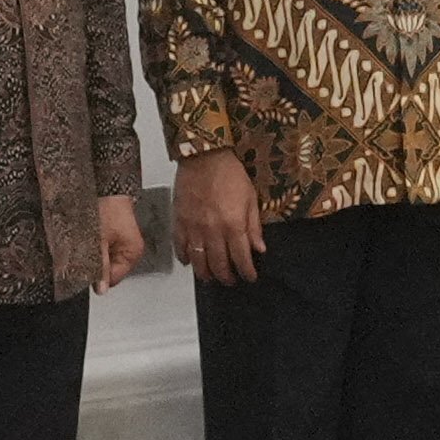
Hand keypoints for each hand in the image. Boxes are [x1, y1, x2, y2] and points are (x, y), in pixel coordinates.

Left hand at [93, 193, 149, 293]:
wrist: (104, 187)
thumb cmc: (105, 208)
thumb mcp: (98, 242)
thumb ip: (100, 266)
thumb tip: (101, 289)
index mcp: (132, 253)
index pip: (113, 279)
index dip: (97, 276)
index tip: (84, 268)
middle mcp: (130, 249)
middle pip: (109, 270)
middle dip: (95, 264)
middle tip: (85, 250)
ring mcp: (122, 242)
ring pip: (103, 259)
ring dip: (93, 254)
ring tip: (87, 240)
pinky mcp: (114, 235)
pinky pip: (102, 249)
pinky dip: (94, 246)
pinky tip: (89, 236)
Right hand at [172, 149, 263, 286]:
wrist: (203, 158)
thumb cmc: (229, 174)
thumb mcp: (251, 199)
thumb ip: (254, 226)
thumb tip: (259, 248)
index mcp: (233, 224)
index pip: (241, 258)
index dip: (247, 271)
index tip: (250, 277)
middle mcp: (213, 230)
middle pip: (219, 264)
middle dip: (226, 277)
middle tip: (230, 281)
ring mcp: (193, 228)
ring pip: (198, 260)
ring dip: (205, 273)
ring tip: (210, 278)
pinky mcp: (179, 222)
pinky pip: (180, 246)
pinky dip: (184, 257)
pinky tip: (189, 261)